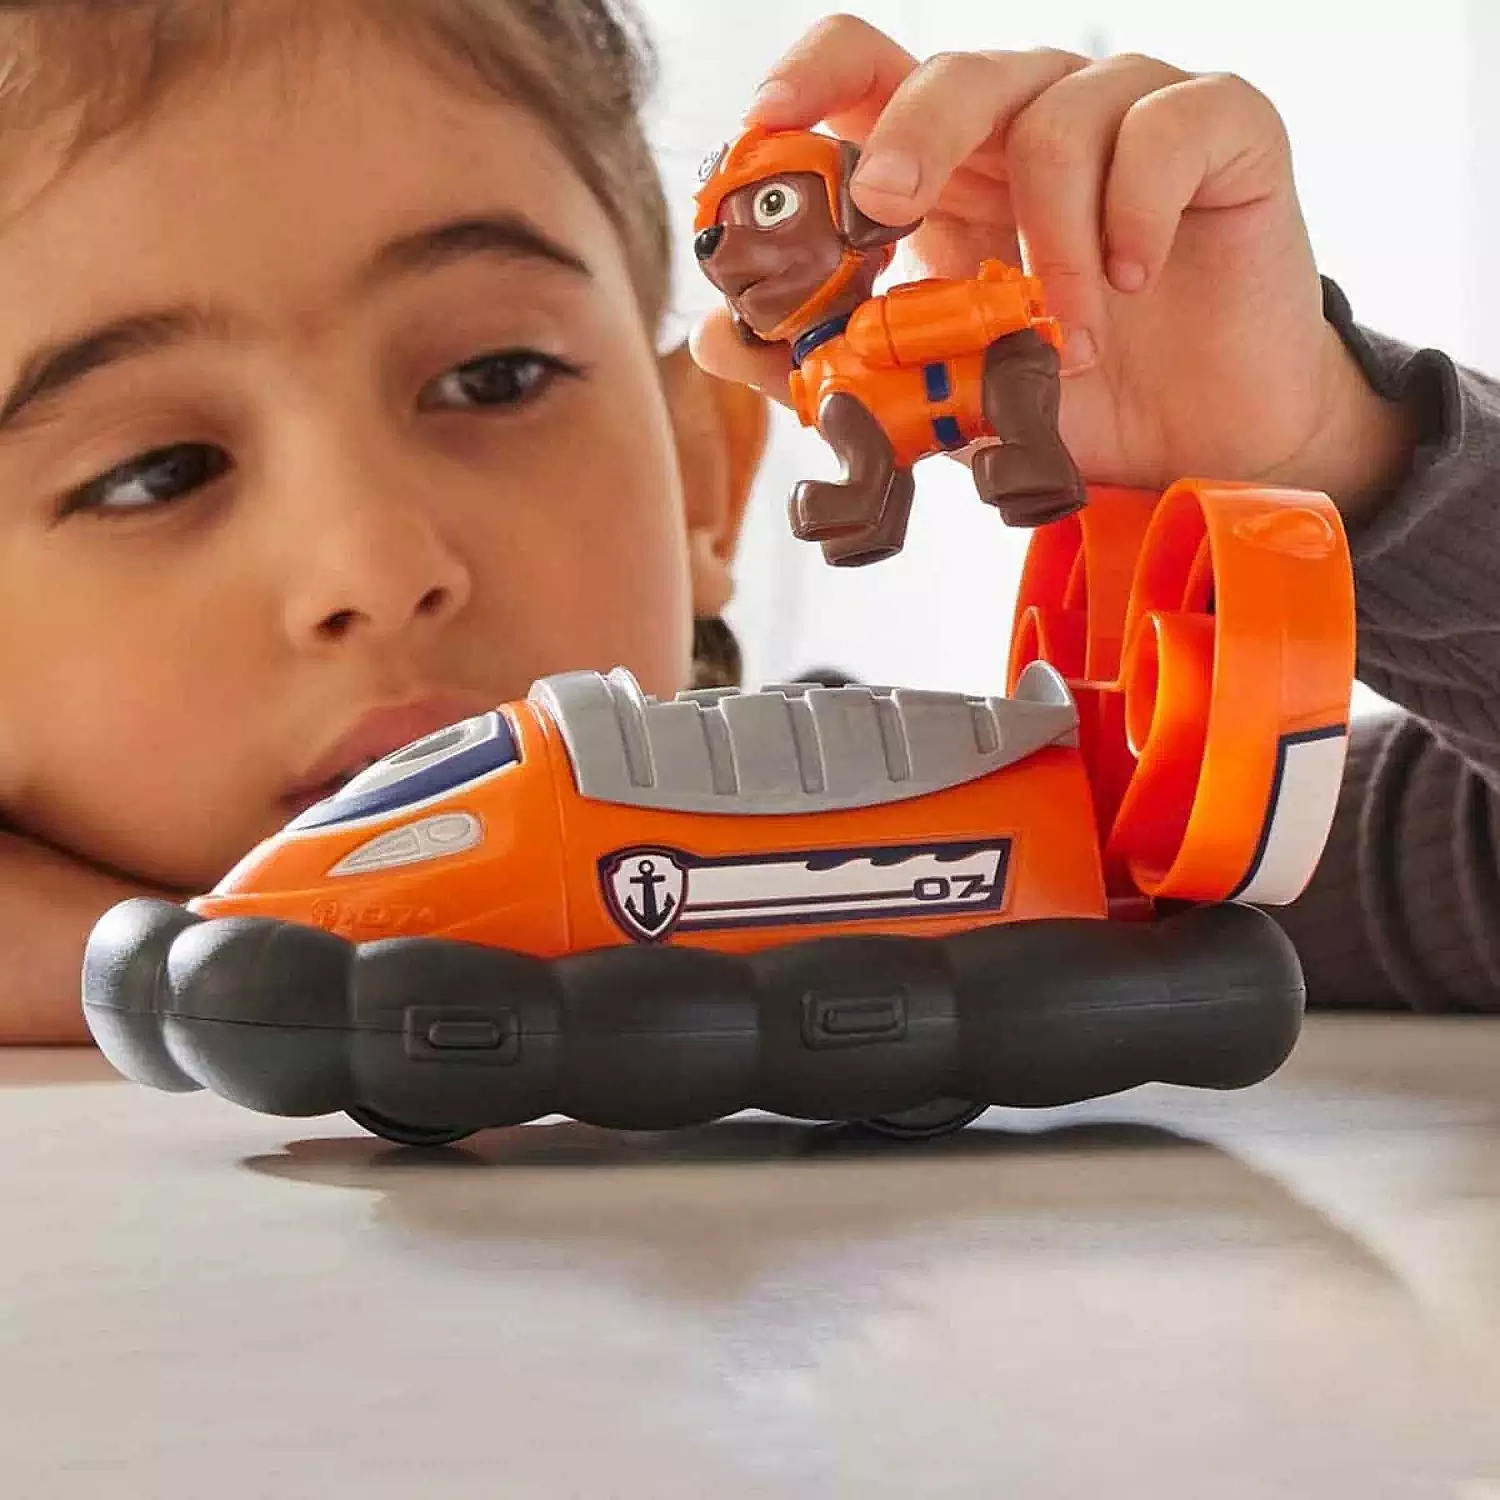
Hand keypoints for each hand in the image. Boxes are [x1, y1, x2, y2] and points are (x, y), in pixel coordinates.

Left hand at [691, 15, 1414, 517]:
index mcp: (952, 169)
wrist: (1206, 440)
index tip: (759, 134)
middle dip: (908, 134)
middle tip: (885, 210)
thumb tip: (714, 333)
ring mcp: (1127, 113)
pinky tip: (1134, 283)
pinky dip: (1136, 212)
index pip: (866, 74)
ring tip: (1068, 342)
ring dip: (1049, 243)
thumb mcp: (940, 391)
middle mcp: (1029, 120)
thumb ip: (835, 362)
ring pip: (1059, 110)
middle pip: (952, 70)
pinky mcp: (1222, 127)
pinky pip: (1167, 127)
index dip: (805, 83)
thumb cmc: (1077, 398)